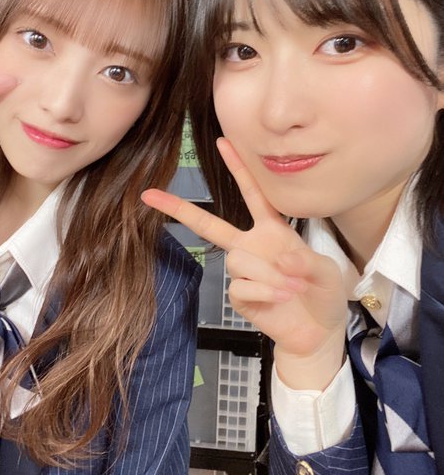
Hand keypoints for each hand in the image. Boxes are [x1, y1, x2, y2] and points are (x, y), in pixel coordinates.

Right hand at [142, 137, 347, 388]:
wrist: (318, 333)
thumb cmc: (323, 294)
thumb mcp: (325, 272)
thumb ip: (305, 261)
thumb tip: (280, 259)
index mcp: (272, 231)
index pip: (252, 193)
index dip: (238, 168)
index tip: (222, 141)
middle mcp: (252, 246)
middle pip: (210, 225)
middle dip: (180, 209)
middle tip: (150, 194)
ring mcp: (244, 272)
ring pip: (236, 260)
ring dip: (266, 274)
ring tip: (291, 287)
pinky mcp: (240, 297)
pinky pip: (241, 287)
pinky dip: (264, 292)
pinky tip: (280, 298)